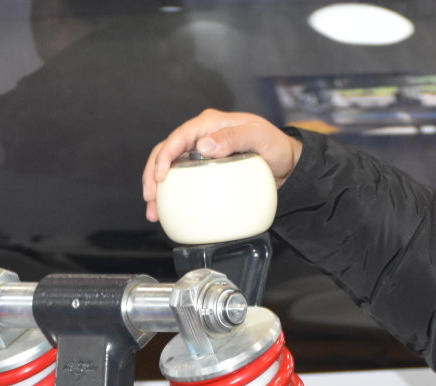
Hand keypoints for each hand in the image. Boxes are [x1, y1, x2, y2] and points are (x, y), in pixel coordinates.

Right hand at [141, 109, 301, 221]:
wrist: (286, 162)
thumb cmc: (276, 146)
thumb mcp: (259, 137)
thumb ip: (234, 138)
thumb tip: (203, 146)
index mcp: (210, 123)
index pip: (178, 136)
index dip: (164, 155)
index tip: (160, 176)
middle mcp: (202, 135)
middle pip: (166, 151)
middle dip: (151, 175)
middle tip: (149, 199)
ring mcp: (201, 152)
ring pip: (170, 166)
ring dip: (156, 188)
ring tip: (153, 212)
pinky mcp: (204, 168)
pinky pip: (183, 179)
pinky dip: (172, 195)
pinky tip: (169, 211)